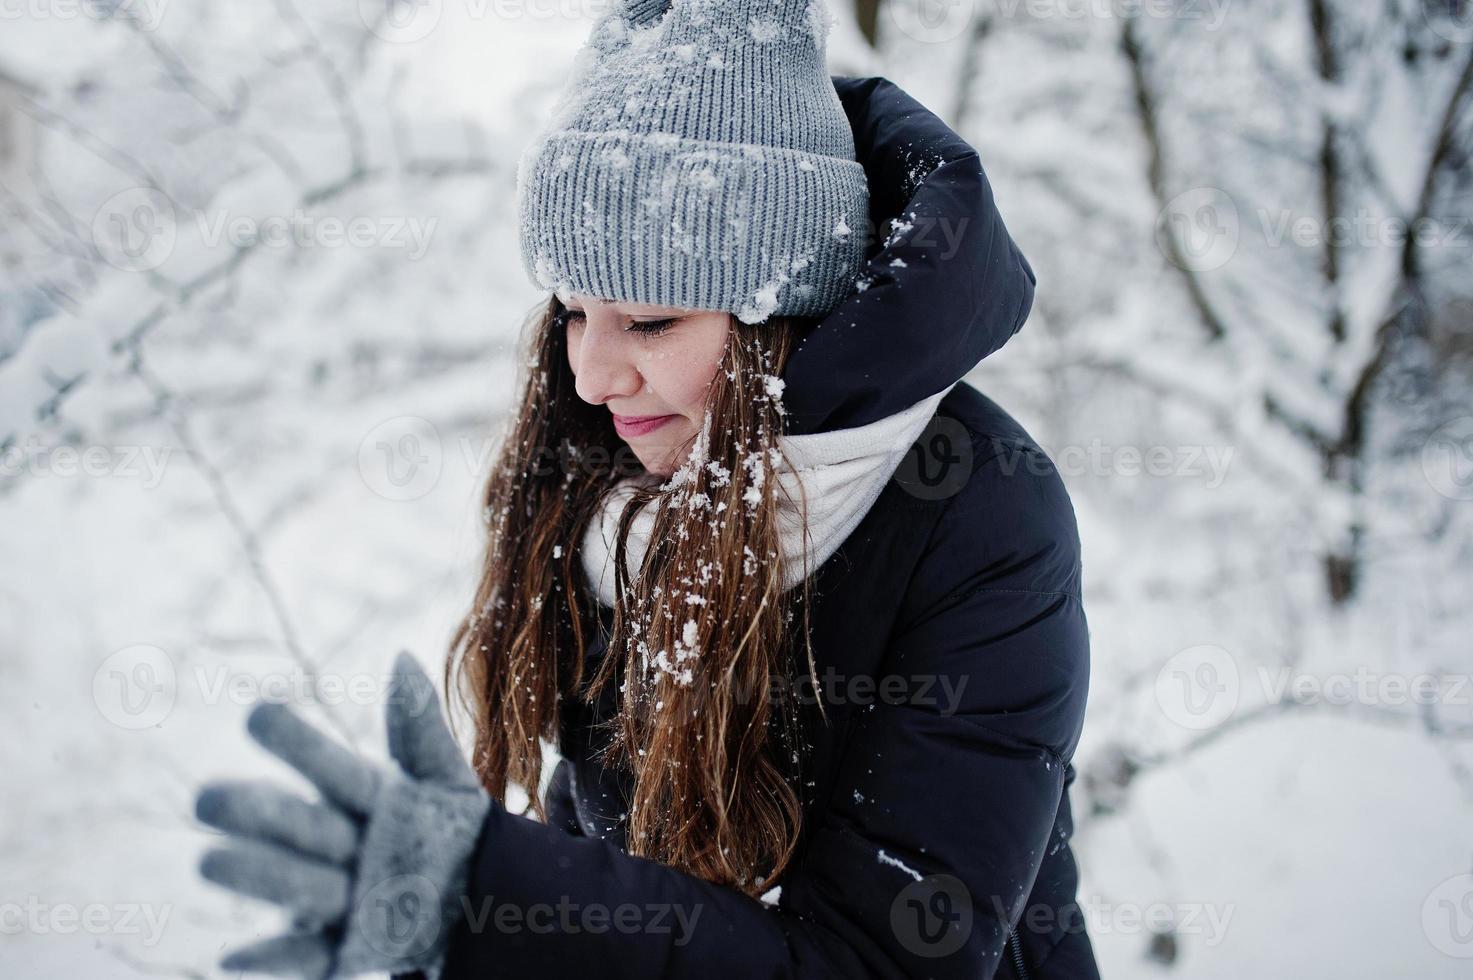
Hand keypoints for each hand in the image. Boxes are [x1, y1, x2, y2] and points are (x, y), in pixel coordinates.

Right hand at [195, 652, 491, 978]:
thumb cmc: (449, 829)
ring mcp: (335, 898)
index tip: (259, 713)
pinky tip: (234, 958)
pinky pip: (304, 956)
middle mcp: (338, 844)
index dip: (299, 743)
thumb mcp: (446, 781)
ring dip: (257, 876)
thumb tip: (400, 658)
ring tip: (211, 861)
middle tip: (208, 796)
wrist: (477, 901)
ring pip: (295, 884)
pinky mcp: (339, 950)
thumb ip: (421, 728)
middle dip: (256, 812)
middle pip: (296, 825)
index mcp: (363, 796)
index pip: (331, 765)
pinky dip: (272, 958)